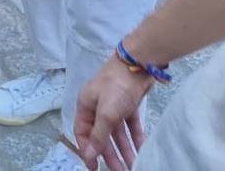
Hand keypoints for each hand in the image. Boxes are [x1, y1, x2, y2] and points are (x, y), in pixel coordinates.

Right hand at [74, 56, 151, 170]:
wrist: (138, 65)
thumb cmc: (116, 86)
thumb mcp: (106, 112)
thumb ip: (99, 134)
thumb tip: (89, 154)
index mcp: (85, 106)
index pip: (83, 133)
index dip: (88, 151)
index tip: (95, 167)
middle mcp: (97, 108)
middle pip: (102, 136)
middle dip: (110, 155)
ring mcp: (113, 107)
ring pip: (118, 133)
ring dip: (125, 150)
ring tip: (133, 167)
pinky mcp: (128, 105)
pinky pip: (130, 127)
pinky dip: (135, 138)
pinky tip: (142, 151)